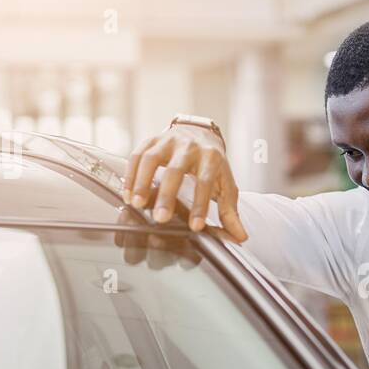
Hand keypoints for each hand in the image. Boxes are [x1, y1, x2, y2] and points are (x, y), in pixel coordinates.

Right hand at [124, 125, 247, 241]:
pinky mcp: (152, 140)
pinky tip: (127, 193)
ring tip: (136, 204)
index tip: (195, 226)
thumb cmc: (213, 164)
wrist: (200, 133)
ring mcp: (168, 141)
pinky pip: (137, 154)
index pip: (205, 182)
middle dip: (167, 195)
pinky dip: (130, 174)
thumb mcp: (225, 184)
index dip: (201, 204)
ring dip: (141, 181)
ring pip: (152, 159)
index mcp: (211, 158)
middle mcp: (190, 146)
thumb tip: (241, 236)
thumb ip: (230, 210)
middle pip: (176, 170)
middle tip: (160, 218)